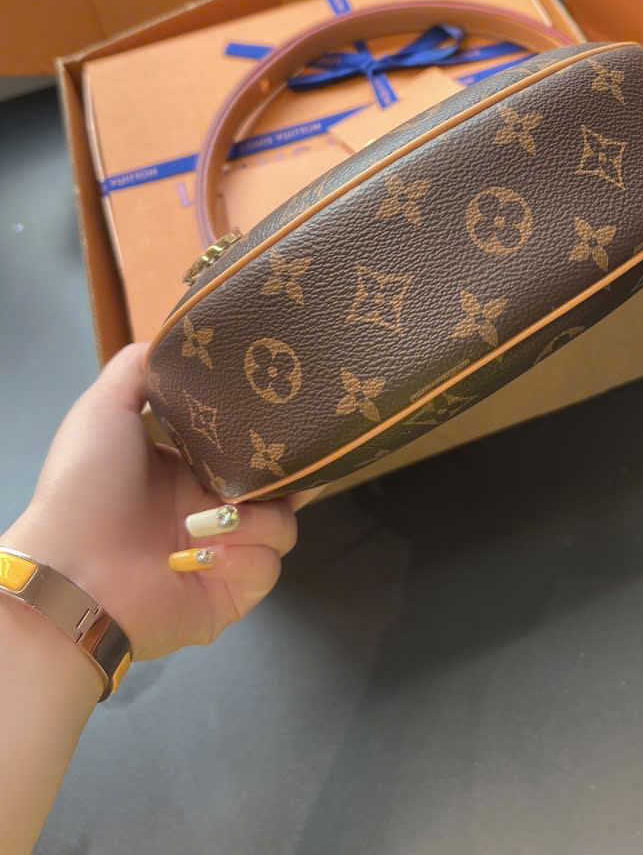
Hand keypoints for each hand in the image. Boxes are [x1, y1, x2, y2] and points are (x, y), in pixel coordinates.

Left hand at [4, 344, 296, 660]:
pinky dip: (242, 557)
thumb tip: (178, 336)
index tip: (285, 419)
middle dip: (286, 477)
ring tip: (210, 518)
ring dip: (255, 519)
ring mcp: (225, 553)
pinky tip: (202, 552)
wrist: (69, 571)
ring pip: (284, 528)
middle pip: (282, 488)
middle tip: (277, 468)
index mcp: (190, 470)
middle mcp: (212, 510)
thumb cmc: (84, 487)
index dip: (272, 437)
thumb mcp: (104, 409)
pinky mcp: (231, 594)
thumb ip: (140, 368)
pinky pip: (267, 569)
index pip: (252, 449)